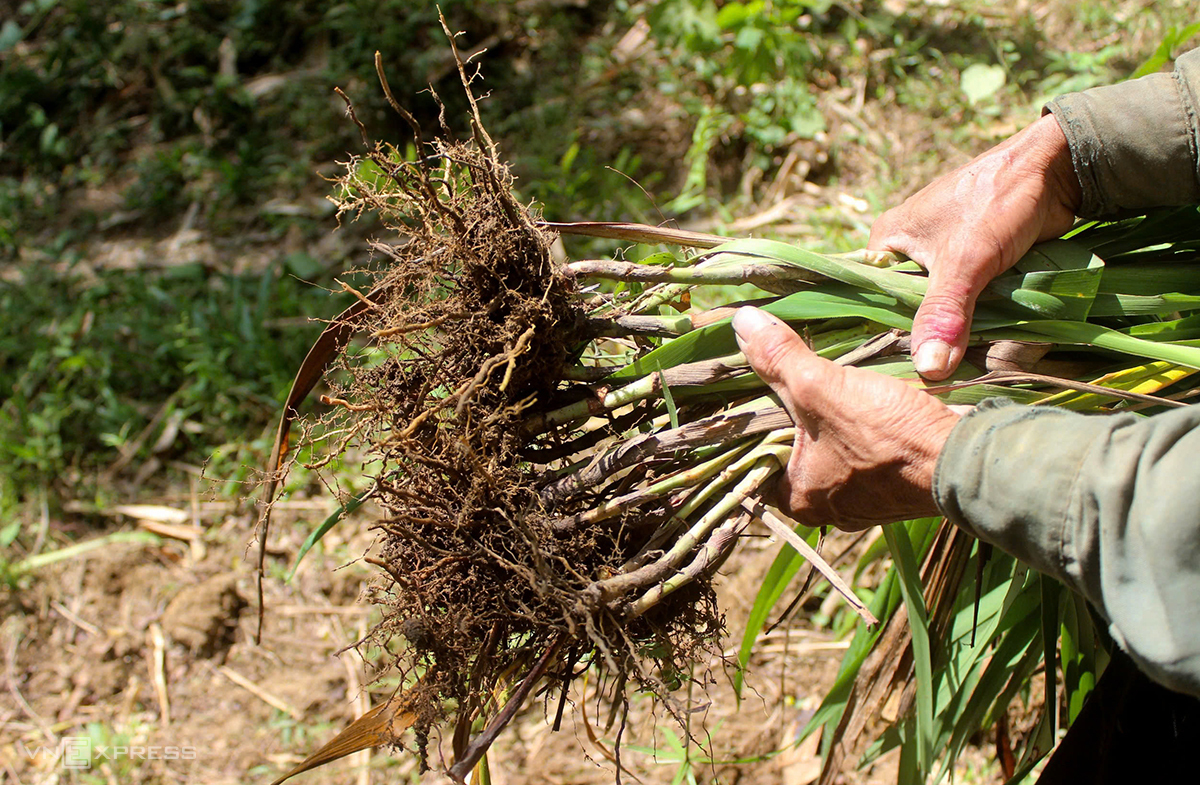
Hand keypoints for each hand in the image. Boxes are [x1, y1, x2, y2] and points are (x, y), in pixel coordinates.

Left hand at [733, 306, 961, 530]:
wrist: (967, 457)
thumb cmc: (887, 434)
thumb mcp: (820, 387)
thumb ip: (779, 357)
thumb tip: (741, 322)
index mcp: (799, 498)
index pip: (760, 454)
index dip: (757, 414)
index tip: (760, 380)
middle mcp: (829, 507)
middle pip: (798, 447)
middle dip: (798, 410)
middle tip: (793, 369)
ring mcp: (867, 498)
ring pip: (835, 445)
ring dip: (835, 413)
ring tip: (829, 375)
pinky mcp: (897, 483)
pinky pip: (868, 447)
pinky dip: (864, 422)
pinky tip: (865, 392)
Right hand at [868, 114, 1081, 379]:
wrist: (1055, 169)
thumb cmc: (997, 201)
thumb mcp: (964, 262)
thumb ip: (943, 314)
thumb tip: (928, 371)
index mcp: (887, 242)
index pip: (870, 299)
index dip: (882, 334)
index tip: (895, 371)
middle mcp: (906, 251)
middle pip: (905, 309)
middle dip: (923, 338)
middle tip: (931, 376)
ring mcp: (940, 258)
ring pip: (938, 309)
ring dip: (951, 332)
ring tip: (957, 366)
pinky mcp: (971, 264)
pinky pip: (964, 302)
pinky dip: (974, 320)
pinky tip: (978, 345)